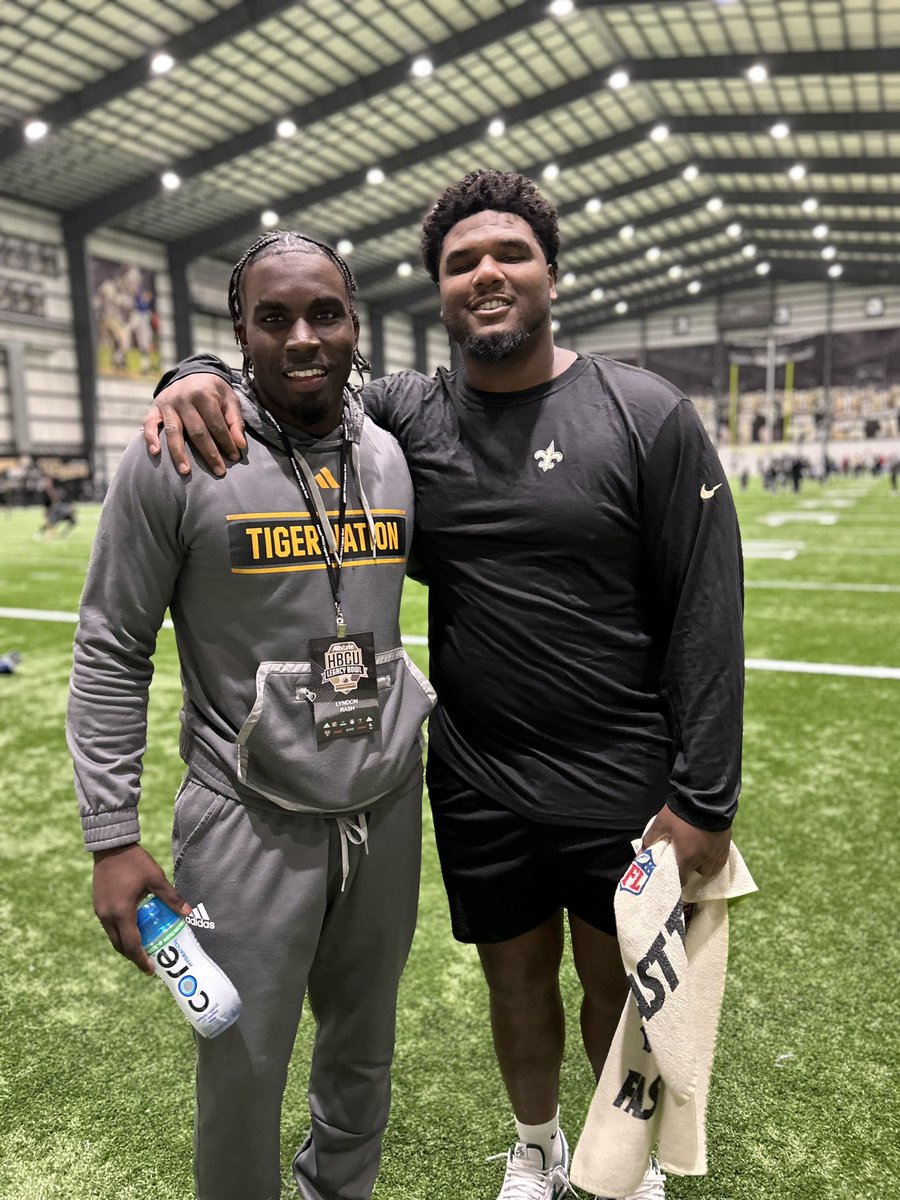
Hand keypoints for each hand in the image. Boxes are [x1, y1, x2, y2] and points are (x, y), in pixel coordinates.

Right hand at [92, 844, 190, 974]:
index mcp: (122, 912)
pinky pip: (109, 926)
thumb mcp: (156, 879)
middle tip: (148, 962)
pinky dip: (120, 932)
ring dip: (126, 945)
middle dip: (133, 956)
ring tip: (142, 948)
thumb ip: (171, 898)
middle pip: (119, 945)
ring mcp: (100, 911)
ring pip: (112, 936)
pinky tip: (132, 928)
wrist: (111, 847)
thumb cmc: (135, 862)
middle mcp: (107, 916)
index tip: (151, 970)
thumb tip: (188, 913)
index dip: (141, 959)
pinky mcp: (98, 905)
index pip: (131, 944)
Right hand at [142, 373, 245, 476]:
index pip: (216, 425)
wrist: (192, 372)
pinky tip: (156, 452)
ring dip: (179, 453)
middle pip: (197, 432)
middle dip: (209, 454)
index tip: (235, 457)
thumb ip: (235, 421)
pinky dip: (150, 438)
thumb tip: (241, 445)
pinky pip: (149, 424)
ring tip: (186, 472)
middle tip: (219, 471)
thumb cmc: (214, 390)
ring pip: (173, 432)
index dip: (226, 442)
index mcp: (203, 394)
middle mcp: (183, 398)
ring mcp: (167, 403)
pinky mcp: (155, 408)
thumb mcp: (229, 399)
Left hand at [642, 805, 731, 884]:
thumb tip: (641, 853)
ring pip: (710, 869)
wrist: (706, 797)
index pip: (681, 879)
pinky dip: (714, 860)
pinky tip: (709, 852)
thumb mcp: (661, 823)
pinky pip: (720, 861)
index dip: (676, 878)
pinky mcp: (726, 845)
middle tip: (683, 856)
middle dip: (689, 868)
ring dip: (702, 865)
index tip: (672, 872)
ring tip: (697, 854)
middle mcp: (703, 859)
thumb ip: (650, 839)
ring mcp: (716, 853)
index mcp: (687, 857)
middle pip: (696, 873)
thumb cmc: (681, 813)